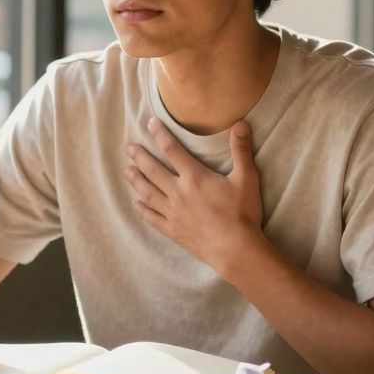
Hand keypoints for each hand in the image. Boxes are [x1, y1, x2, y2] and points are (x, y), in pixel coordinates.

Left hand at [124, 118, 266, 277]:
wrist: (235, 250)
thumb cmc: (242, 214)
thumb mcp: (246, 179)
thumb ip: (241, 150)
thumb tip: (240, 123)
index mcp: (194, 177)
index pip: (172, 150)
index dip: (160, 134)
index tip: (150, 123)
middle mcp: (178, 193)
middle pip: (153, 171)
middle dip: (140, 157)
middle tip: (129, 148)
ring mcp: (173, 213)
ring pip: (148, 193)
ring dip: (136, 180)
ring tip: (127, 171)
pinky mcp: (173, 230)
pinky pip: (152, 218)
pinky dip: (142, 210)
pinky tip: (135, 204)